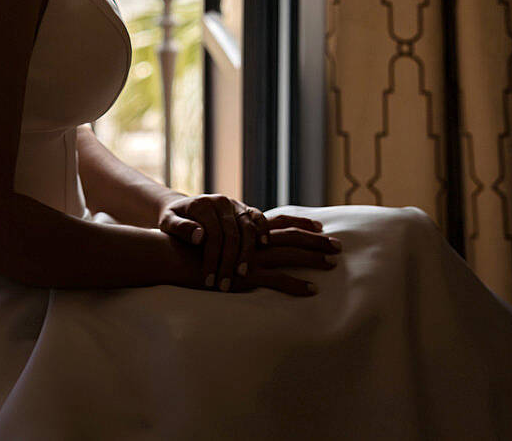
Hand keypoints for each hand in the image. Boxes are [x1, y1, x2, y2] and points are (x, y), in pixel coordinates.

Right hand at [157, 192, 329, 292]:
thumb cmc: (189, 249)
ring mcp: (251, 257)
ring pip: (291, 255)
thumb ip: (229, 239)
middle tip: (339, 245)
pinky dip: (296, 285)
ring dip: (314, 258)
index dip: (301, 223)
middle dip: (317, 241)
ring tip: (334, 263)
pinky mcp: (247, 274)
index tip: (320, 226)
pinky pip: (277, 280)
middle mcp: (252, 240)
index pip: (280, 222)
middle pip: (292, 236)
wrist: (173, 254)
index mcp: (246, 229)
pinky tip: (312, 290)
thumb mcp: (213, 239)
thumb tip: (244, 242)